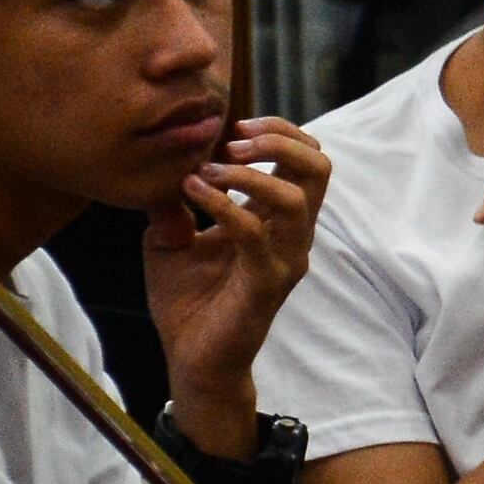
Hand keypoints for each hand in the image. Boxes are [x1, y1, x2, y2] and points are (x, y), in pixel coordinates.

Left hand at [145, 119, 327, 410]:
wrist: (190, 359)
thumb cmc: (188, 301)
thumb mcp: (171, 240)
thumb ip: (176, 205)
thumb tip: (164, 171)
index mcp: (278, 219)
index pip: (306, 159)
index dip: (279, 131)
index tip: (234, 125)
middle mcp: (292, 234)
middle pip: (319, 167)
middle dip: (280, 141)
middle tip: (233, 139)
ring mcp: (284, 258)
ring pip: (296, 197)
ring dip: (250, 172)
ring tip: (210, 168)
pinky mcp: (266, 283)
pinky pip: (255, 233)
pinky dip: (224, 204)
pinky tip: (193, 192)